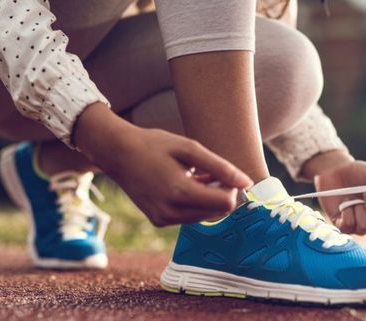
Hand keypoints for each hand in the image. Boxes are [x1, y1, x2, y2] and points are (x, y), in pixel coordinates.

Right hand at [74, 103, 252, 226]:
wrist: (117, 152)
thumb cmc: (155, 145)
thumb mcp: (190, 149)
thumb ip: (221, 167)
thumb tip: (247, 183)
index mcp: (180, 192)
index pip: (225, 204)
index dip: (231, 189)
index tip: (223, 173)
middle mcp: (170, 211)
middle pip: (216, 212)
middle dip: (219, 193)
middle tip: (207, 171)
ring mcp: (162, 219)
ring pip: (203, 216)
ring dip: (206, 198)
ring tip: (194, 174)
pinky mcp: (158, 221)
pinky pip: (188, 217)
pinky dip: (192, 203)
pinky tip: (182, 183)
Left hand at [301, 150, 365, 234]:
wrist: (334, 171)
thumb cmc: (358, 172)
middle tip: (364, 189)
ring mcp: (359, 225)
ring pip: (365, 227)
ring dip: (358, 209)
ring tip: (353, 198)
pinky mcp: (344, 226)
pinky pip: (348, 226)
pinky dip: (345, 212)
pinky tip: (343, 204)